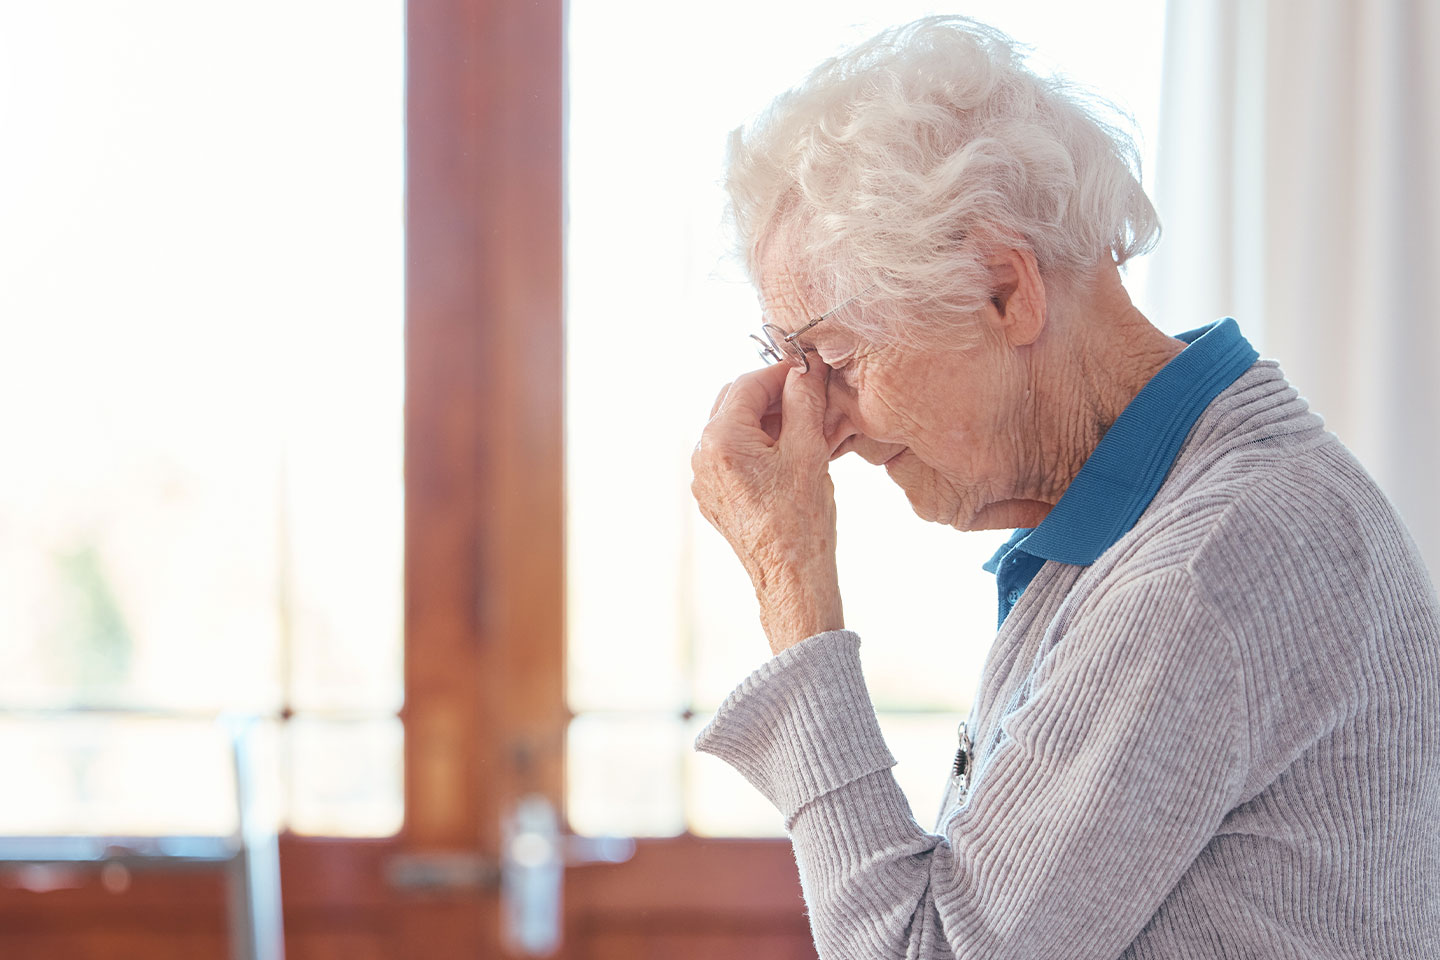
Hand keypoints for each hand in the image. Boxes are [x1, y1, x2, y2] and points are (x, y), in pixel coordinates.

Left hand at [690, 360, 843, 653]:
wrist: (791, 576)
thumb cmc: (801, 518)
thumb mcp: (809, 449)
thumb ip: (803, 401)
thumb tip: (804, 369)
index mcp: (722, 439)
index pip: (748, 383)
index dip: (781, 372)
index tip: (808, 370)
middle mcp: (703, 456)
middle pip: (734, 402)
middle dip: (771, 394)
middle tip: (808, 395)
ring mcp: (704, 478)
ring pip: (733, 428)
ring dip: (765, 419)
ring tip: (803, 426)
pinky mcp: (713, 496)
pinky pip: (732, 455)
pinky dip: (757, 445)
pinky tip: (788, 454)